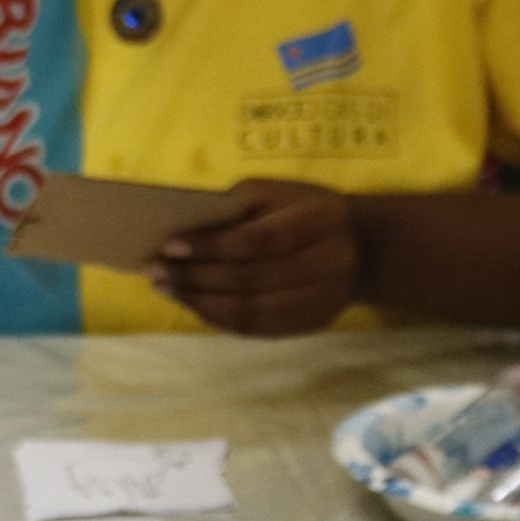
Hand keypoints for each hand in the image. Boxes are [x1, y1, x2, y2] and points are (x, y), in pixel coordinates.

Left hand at [146, 178, 366, 336]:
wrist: (366, 246)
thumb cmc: (307, 210)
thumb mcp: (279, 192)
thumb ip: (237, 206)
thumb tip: (183, 231)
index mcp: (321, 221)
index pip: (259, 240)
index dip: (212, 246)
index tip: (169, 245)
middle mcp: (328, 265)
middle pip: (250, 279)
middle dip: (195, 276)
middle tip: (153, 270)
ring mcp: (322, 301)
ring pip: (250, 311)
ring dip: (199, 301)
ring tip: (165, 287)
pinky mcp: (311, 323)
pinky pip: (256, 328)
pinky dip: (217, 317)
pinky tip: (191, 303)